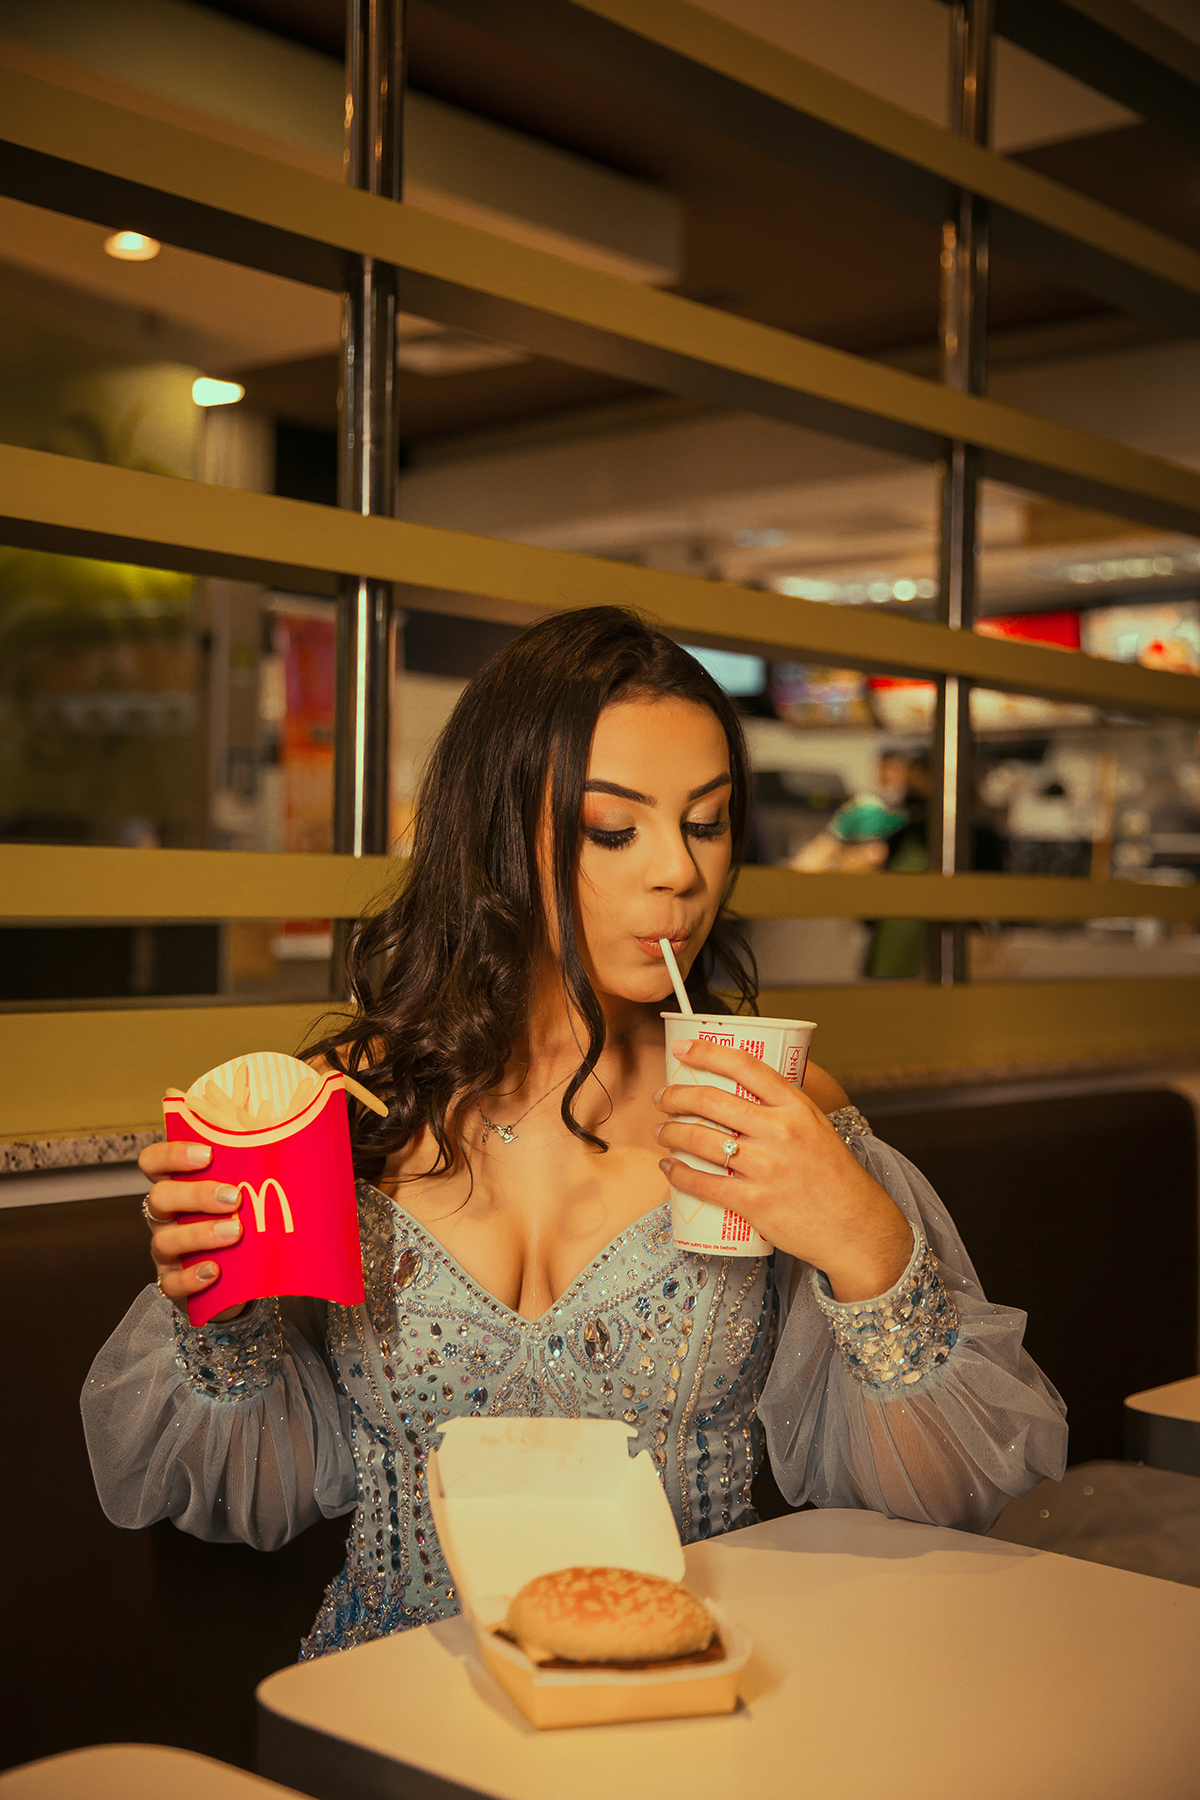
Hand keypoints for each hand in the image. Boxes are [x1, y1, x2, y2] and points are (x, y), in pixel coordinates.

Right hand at [138, 1139, 243, 1311]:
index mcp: (177, 1185)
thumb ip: (258, 1170)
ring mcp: (166, 1249)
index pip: (154, 1161)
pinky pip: (170, 1282)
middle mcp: (166, 1215)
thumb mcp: (246, 1191)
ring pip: (164, 1240)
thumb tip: (302, 1146)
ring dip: (200, 1235)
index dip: (172, 1155)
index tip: (207, 1154)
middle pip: (160, 1197)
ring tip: (234, 1233)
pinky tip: (214, 1271)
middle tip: (234, 1198)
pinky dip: (190, 1277)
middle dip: (196, 1195)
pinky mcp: (172, 1280)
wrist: (242, 1275)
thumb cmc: (244, 1220)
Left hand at [653, 1038, 912, 1300]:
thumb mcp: (818, 1128)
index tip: (683, 1050)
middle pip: (712, 1101)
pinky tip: (669, 1166)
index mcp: (797, 1108)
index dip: (708, 1053)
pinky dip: (678, 1173)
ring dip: (672, 1132)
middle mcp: (781, 1132)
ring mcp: (766, 1168)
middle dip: (676, 1096)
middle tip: (663, 1097)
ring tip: (662, 1131)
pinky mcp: (754, 1202)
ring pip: (701, 1140)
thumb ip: (786, 1108)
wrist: (857, 1228)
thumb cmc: (836, 1178)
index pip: (746, 1067)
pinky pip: (703, 1183)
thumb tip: (748, 1088)